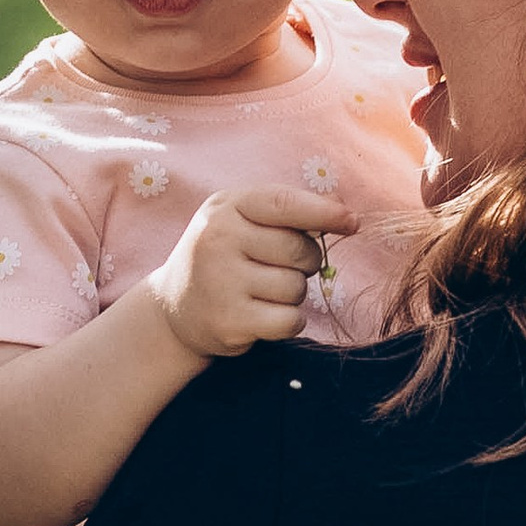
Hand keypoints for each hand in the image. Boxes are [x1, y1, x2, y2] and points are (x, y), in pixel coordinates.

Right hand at [147, 186, 358, 361]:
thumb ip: (284, 213)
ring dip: (292, 294)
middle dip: (305, 261)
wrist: (174, 308)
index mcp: (226, 207)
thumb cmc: (223, 256)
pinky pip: (289, 320)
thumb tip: (344, 217)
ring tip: (261, 292)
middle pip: (299, 249)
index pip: (285, 204)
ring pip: (296, 287)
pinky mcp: (230, 321)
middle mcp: (219, 240)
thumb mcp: (239, 219)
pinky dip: (288, 321)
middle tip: (279, 267)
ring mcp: (222, 282)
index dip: (325, 212)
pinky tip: (264, 316)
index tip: (352, 222)